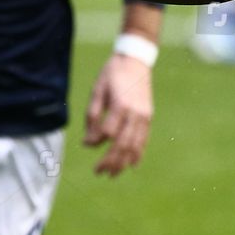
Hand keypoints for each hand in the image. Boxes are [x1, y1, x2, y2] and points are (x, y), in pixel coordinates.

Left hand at [83, 52, 153, 175]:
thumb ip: (92, 116)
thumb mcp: (97, 90)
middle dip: (110, 161)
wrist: (136, 60)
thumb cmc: (112, 74)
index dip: (96, 141)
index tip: (86, 144)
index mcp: (121, 105)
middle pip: (123, 144)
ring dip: (123, 162)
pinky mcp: (149, 117)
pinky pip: (144, 140)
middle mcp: (135, 113)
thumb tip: (88, 142)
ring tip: (113, 174)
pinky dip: (138, 154)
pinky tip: (131, 165)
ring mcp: (145, 116)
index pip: (108, 133)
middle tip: (98, 172)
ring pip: (135, 146)